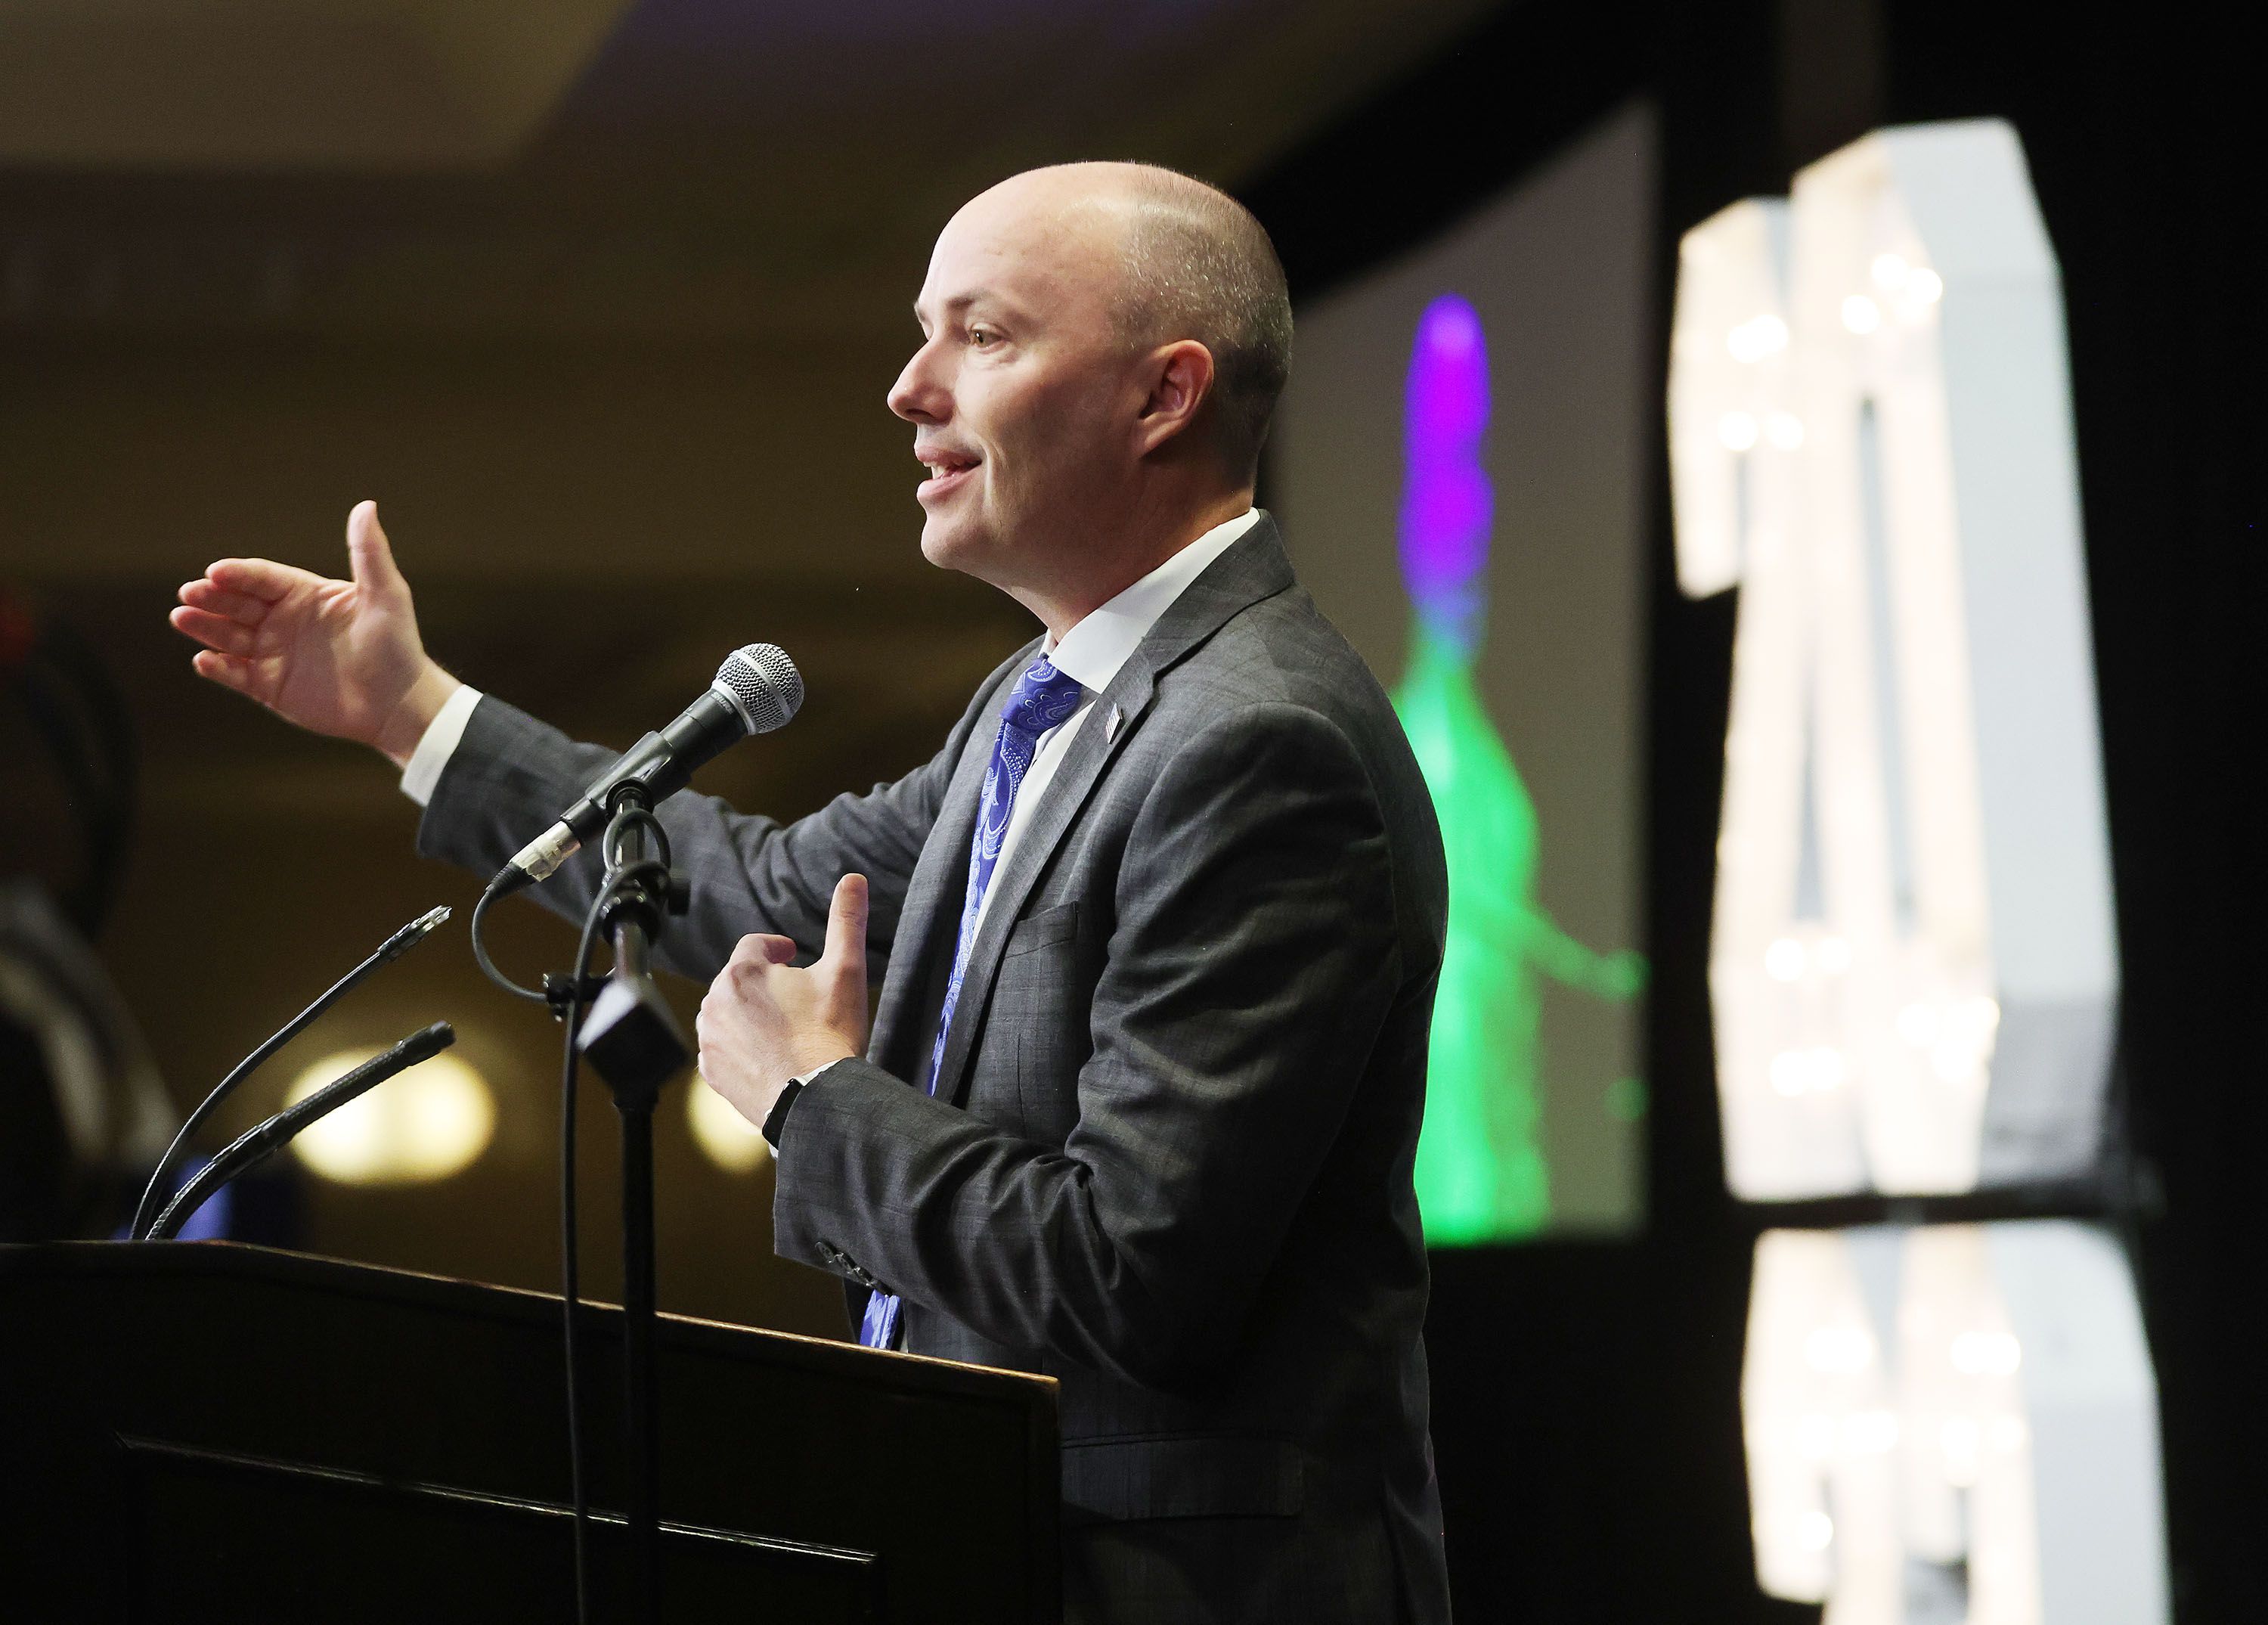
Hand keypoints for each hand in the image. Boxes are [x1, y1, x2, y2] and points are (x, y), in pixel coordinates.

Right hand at [170, 500, 460, 765]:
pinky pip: (235, 674)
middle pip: (237, 603)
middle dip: (211, 597)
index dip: (238, 574)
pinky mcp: (268, 687)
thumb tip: (366, 505)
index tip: (216, 571)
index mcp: (304, 594)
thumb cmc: (397, 646)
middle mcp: (282, 620)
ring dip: (204, 626)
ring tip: (182, 617)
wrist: (400, 705)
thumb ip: (369, 554)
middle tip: (189, 593)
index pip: (262, 577)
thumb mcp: (386, 596)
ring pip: (228, 635)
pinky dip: (218, 668)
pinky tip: (204, 661)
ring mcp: (273, 653)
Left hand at [697, 875, 870, 1132]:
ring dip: (750, 1014)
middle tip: (797, 999)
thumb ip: (846, 920)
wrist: (815, 1100)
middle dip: (765, 983)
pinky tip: (769, 1054)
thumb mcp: (846, 970)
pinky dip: (741, 1045)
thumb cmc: (830, 1035)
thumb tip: (853, 879)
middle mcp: (715, 1001)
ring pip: (728, 1012)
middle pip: (740, 979)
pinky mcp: (711, 1071)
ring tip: (784, 1029)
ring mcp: (710, 1038)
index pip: (756, 945)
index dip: (779, 949)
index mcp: (743, 970)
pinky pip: (721, 1047)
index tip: (794, 957)